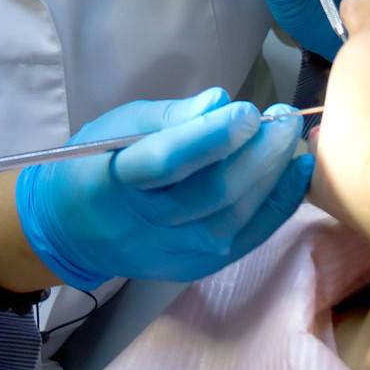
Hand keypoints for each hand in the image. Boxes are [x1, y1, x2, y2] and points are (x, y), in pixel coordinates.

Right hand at [15, 90, 312, 288]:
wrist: (73, 230)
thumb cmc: (97, 164)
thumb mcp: (119, 126)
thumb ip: (170, 116)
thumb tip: (220, 102)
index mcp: (116, 180)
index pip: (169, 161)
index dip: (214, 136)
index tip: (248, 110)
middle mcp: (146, 224)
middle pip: (212, 192)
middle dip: (258, 153)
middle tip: (282, 117)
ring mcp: (174, 253)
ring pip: (235, 216)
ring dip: (273, 175)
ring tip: (289, 138)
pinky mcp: (196, 267)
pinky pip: (247, 238)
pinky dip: (278, 205)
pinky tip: (296, 173)